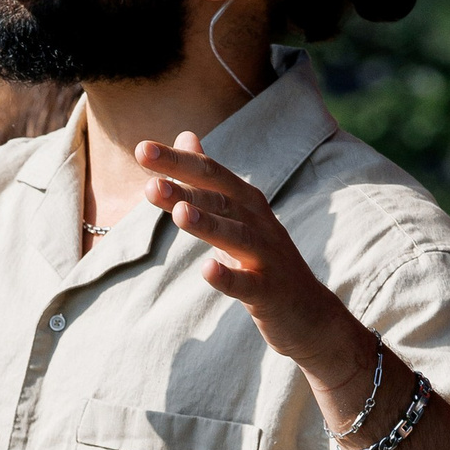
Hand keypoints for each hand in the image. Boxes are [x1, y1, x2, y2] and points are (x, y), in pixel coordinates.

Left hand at [136, 131, 368, 396]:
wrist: (309, 313)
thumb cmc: (265, 259)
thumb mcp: (238, 212)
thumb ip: (209, 177)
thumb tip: (185, 136)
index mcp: (246, 201)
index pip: (209, 173)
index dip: (177, 161)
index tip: (141, 150)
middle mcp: (258, 221)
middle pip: (220, 199)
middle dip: (185, 189)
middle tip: (149, 184)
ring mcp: (266, 256)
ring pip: (235, 236)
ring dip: (208, 224)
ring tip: (179, 214)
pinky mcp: (269, 291)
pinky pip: (247, 284)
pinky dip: (228, 277)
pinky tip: (207, 270)